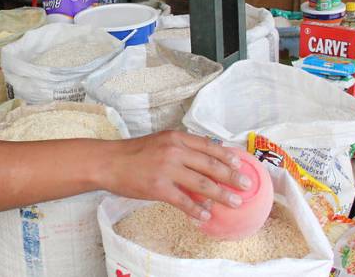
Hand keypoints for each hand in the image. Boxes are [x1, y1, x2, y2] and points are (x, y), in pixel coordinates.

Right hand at [103, 131, 251, 221]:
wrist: (108, 162)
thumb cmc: (133, 153)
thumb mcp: (159, 142)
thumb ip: (180, 149)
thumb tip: (204, 161)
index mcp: (176, 138)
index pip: (208, 146)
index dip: (227, 156)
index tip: (241, 163)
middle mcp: (174, 151)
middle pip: (211, 165)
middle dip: (232, 176)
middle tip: (246, 184)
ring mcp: (167, 170)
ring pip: (202, 184)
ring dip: (222, 195)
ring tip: (235, 202)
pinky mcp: (159, 188)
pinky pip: (184, 201)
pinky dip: (197, 210)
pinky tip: (206, 216)